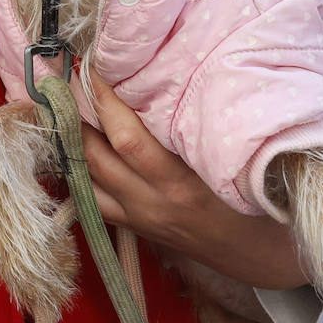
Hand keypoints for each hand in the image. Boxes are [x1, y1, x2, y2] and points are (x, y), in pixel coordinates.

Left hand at [82, 77, 307, 289]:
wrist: (257, 255)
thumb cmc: (252, 197)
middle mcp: (152, 203)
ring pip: (86, 178)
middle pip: (97, 156)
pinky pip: (91, 199)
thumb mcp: (227, 158)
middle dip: (78, 115)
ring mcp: (139, 218)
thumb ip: (193, 125)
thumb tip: (156, 76)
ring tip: (66, 104)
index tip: (95, 67)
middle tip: (69, 78)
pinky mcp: (133, 228)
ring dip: (71, 141)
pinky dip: (77, 169)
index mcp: (180, 184)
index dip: (105, 101)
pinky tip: (73, 145)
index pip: (128, 139)